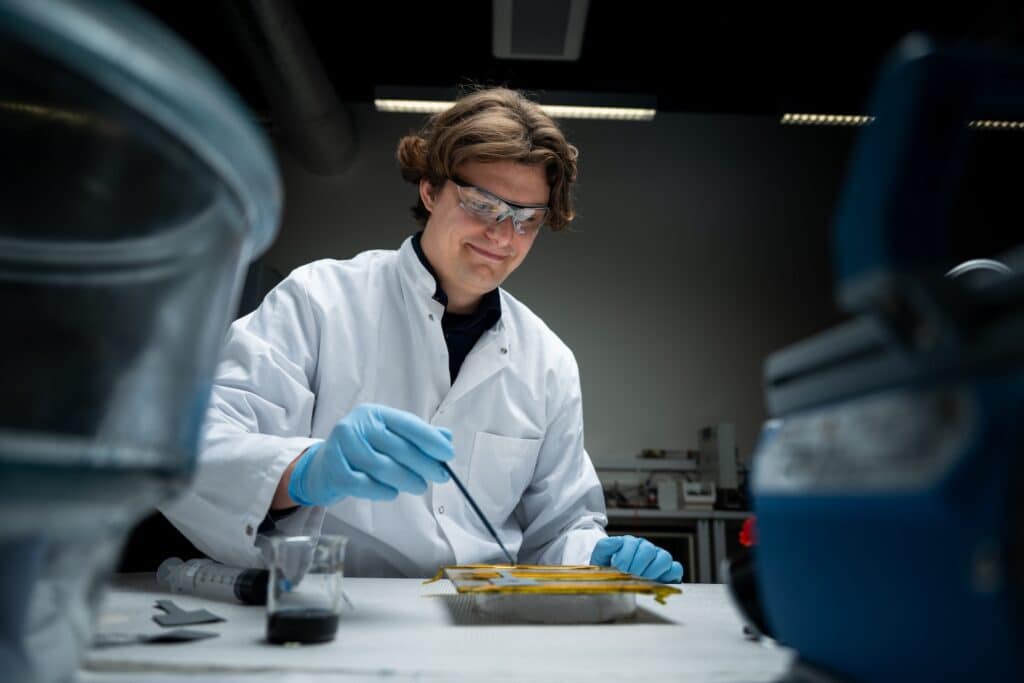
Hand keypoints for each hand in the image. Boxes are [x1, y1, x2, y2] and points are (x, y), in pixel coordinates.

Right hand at [288, 404, 452, 505]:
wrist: (323, 468)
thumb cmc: (363, 452)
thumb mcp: (388, 438)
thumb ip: (416, 437)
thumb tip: (447, 438)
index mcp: (373, 413)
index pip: (407, 424)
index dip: (430, 439)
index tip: (448, 454)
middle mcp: (356, 425)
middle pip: (397, 447)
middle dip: (424, 464)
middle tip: (441, 476)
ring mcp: (341, 446)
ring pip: (382, 467)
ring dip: (406, 480)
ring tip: (419, 487)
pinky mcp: (333, 469)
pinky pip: (363, 484)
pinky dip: (382, 491)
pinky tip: (392, 493)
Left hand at [590, 535, 683, 582]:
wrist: (619, 583)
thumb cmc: (610, 571)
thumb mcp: (601, 558)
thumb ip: (604, 547)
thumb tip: (616, 541)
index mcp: (629, 543)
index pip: (630, 544)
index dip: (625, 557)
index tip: (619, 569)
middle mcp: (646, 548)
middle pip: (648, 550)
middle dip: (637, 566)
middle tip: (630, 577)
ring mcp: (659, 558)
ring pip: (664, 557)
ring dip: (652, 571)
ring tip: (643, 580)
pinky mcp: (670, 570)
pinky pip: (676, 569)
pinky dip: (669, 576)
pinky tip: (657, 583)